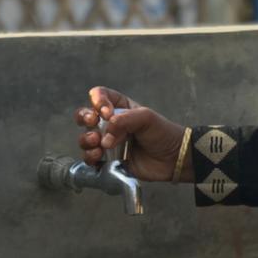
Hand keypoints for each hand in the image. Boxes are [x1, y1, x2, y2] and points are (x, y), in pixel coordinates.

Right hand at [74, 87, 192, 182]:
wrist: (173, 158)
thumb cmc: (163, 133)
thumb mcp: (146, 117)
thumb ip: (124, 120)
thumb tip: (105, 133)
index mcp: (120, 107)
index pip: (99, 96)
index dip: (98, 101)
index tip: (107, 111)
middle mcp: (110, 124)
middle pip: (85, 116)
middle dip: (84, 118)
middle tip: (92, 122)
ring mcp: (108, 143)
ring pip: (85, 139)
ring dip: (86, 140)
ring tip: (98, 143)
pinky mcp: (109, 161)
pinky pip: (91, 159)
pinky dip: (90, 157)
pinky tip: (98, 156)